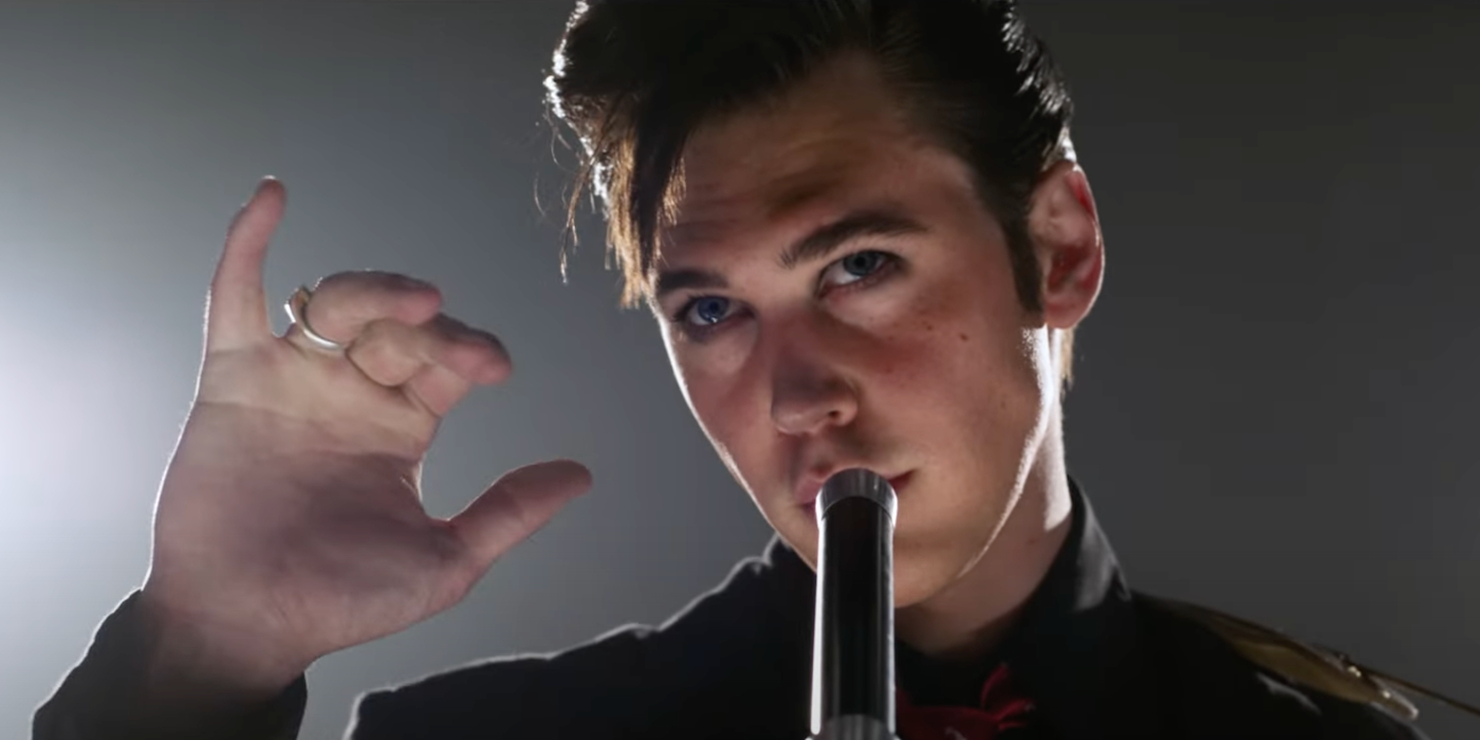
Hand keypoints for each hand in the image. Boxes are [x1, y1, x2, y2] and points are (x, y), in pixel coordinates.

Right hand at [138, 178, 590, 695]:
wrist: (246, 623)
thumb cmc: (340, 600)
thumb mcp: (446, 561)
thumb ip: (510, 513)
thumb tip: (582, 475)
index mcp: (401, 426)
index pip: (448, 362)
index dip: (472, 351)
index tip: (492, 368)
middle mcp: (351, 392)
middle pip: (400, 325)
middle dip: (431, 326)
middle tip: (453, 341)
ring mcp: (292, 380)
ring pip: (338, 304)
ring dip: (376, 290)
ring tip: (414, 299)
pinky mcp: (233, 378)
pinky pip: (234, 298)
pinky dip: (247, 244)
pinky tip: (273, 198)